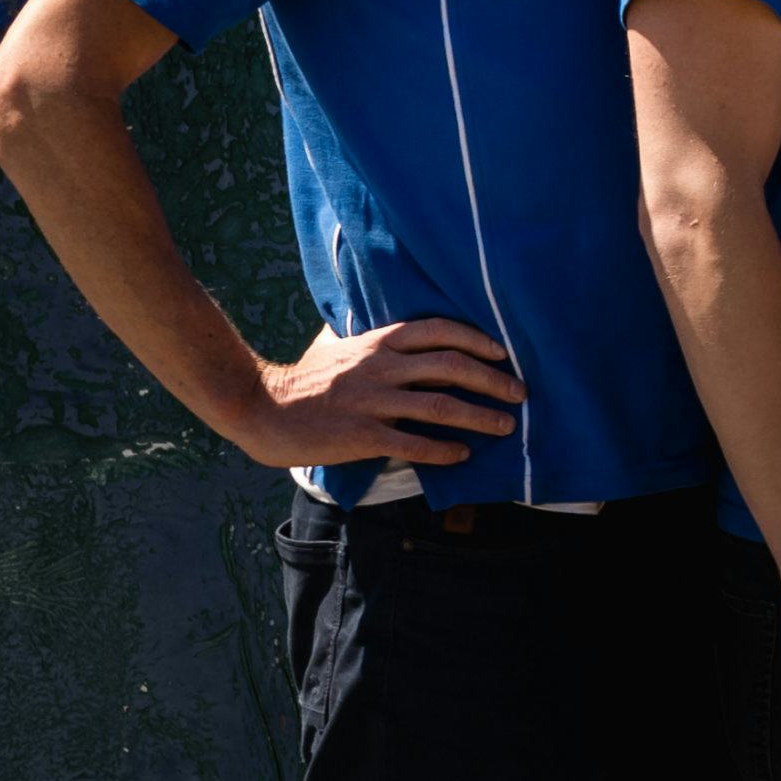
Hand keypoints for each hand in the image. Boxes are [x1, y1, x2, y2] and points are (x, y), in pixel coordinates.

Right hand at [234, 317, 523, 473]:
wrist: (260, 407)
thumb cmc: (304, 378)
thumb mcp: (337, 344)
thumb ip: (369, 336)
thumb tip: (392, 326)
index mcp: (378, 343)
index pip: (439, 331)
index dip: (477, 340)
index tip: (503, 353)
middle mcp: (380, 367)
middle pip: (451, 367)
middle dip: (493, 380)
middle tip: (520, 394)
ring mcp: (371, 401)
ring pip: (441, 406)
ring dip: (480, 417)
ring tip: (505, 426)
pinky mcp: (361, 435)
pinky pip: (413, 442)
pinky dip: (443, 449)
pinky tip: (463, 455)